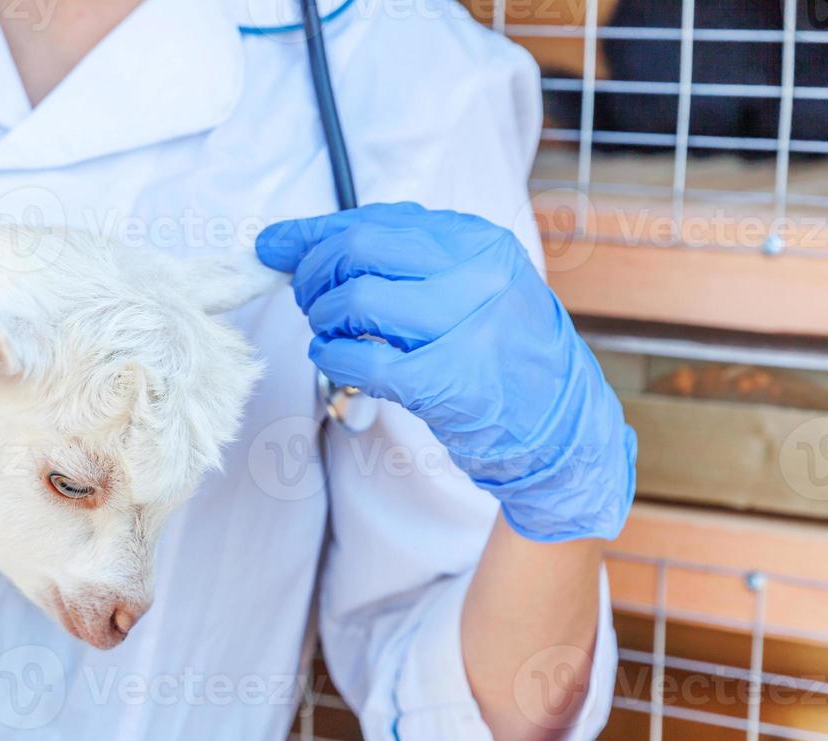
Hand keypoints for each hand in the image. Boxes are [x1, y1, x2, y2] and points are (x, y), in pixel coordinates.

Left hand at [257, 202, 635, 542]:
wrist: (559, 426)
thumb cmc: (499, 353)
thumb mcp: (468, 286)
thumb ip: (399, 260)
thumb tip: (298, 243)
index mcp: (478, 242)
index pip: (376, 219)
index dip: (314, 233)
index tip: (276, 246)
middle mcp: (476, 275)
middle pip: (358, 249)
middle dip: (313, 273)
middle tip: (308, 300)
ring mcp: (463, 327)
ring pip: (355, 299)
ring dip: (323, 319)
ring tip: (331, 333)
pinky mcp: (445, 381)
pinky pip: (361, 359)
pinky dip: (332, 357)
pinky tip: (336, 360)